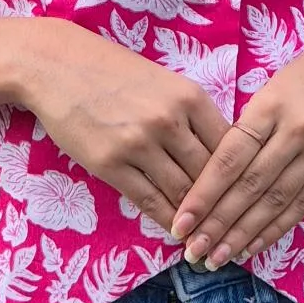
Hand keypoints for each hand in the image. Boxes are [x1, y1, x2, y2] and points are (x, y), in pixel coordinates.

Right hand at [16, 19, 231, 235]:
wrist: (57, 65)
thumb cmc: (115, 71)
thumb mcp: (165, 83)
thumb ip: (193, 116)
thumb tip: (221, 157)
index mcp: (190, 97)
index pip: (230, 148)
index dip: (240, 177)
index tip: (246, 198)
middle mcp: (169, 120)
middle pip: (208, 175)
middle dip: (222, 205)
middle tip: (234, 228)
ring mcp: (139, 144)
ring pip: (181, 192)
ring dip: (196, 219)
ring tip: (207, 237)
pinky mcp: (110, 164)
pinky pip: (148, 200)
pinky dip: (166, 219)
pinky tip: (175, 231)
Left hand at [169, 29, 303, 268]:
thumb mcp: (278, 83)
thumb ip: (252, 122)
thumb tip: (216, 167)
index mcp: (271, 104)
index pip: (230, 157)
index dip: (204, 193)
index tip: (180, 220)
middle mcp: (296, 131)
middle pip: (250, 186)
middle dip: (217, 223)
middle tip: (191, 250)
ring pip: (274, 202)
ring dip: (243, 235)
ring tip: (216, 258)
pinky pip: (301, 206)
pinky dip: (275, 230)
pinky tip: (253, 247)